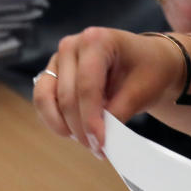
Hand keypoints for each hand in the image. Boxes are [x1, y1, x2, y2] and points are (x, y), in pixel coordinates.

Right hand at [32, 28, 183, 156]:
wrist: (146, 62)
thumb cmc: (147, 71)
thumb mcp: (141, 92)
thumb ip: (118, 113)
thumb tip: (98, 139)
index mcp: (96, 40)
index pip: (87, 87)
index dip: (91, 120)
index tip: (100, 144)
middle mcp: (71, 45)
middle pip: (67, 96)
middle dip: (80, 128)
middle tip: (98, 149)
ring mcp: (58, 59)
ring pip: (46, 98)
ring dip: (63, 125)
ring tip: (86, 141)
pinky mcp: (52, 74)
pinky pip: (43, 100)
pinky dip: (54, 120)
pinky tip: (73, 133)